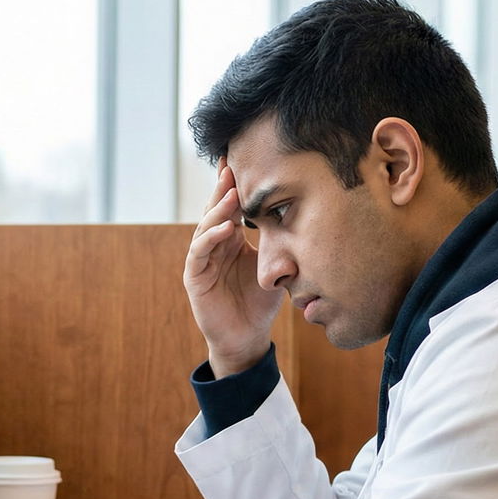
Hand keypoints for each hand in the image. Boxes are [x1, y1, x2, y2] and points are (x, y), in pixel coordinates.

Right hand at [185, 163, 284, 376]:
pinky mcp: (194, 276)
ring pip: (206, 225)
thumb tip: (303, 212)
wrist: (246, 337)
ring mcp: (202, 259)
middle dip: (224, 187)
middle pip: (216, 209)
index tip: (245, 161)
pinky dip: (210, 237)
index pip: (232, 205)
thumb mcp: (274, 265)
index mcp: (231, 238)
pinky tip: (225, 226)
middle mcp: (214, 244)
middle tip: (233, 165)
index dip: (236, 185)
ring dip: (218, 208)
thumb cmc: (260, 302)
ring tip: (232, 193)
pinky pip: (199, 251)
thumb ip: (278, 241)